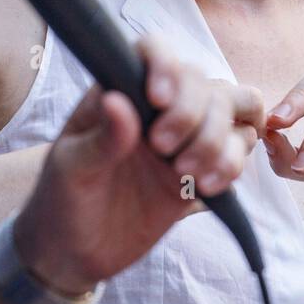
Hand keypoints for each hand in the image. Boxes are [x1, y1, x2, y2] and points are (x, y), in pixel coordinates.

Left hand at [12, 36, 254, 293]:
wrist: (77, 251)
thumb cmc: (63, 199)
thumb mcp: (71, 169)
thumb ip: (100, 138)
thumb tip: (118, 102)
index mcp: (121, 91)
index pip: (154, 52)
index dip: (166, 66)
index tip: (157, 99)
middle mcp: (160, 105)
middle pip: (205, 82)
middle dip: (194, 117)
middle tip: (163, 151)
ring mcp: (187, 134)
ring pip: (234, 109)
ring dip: (219, 141)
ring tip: (186, 174)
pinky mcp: (204, 166)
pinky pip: (240, 148)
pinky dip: (232, 164)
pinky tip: (204, 187)